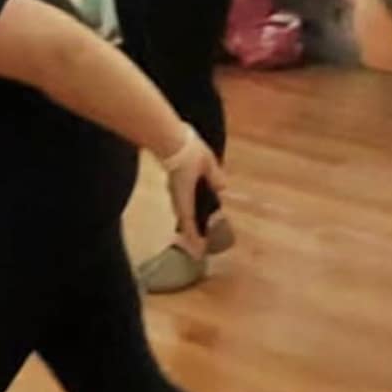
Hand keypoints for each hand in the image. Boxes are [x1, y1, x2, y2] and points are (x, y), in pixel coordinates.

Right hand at [156, 132, 214, 254]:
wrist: (169, 138)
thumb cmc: (189, 152)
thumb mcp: (208, 163)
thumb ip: (215, 176)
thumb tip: (222, 188)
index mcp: (186, 198)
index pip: (190, 225)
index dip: (195, 240)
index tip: (199, 254)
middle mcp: (178, 197)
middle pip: (186, 221)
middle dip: (193, 234)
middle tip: (201, 245)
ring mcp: (174, 190)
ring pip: (184, 211)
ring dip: (191, 222)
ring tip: (200, 229)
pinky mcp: (172, 182)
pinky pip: (182, 201)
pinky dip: (189, 208)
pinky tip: (195, 205)